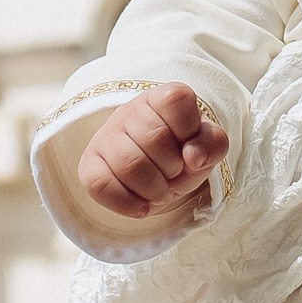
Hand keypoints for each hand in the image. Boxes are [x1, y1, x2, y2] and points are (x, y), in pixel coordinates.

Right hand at [76, 82, 228, 220]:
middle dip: (173, 167)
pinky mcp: (88, 165)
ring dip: (154, 190)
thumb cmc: (182, 154)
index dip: (189, 129)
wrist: (156, 174)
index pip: (176, 98)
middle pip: (154, 139)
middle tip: (174, 173)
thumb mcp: (207, 147)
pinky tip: (142, 204)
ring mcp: (105, 137)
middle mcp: (129, 111)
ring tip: (159, 190)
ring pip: (128, 165)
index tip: (189, 145)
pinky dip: (128, 204)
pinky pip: (100, 186)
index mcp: (161, 98)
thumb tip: (193, 155)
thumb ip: (213, 143)